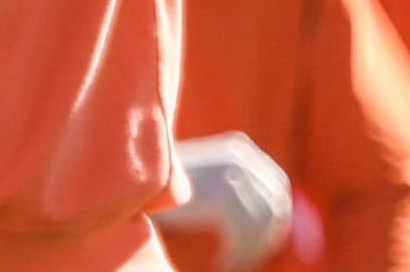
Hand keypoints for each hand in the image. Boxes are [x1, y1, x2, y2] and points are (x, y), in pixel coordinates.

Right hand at [155, 132, 291, 271]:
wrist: (129, 181)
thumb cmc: (162, 186)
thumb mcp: (203, 178)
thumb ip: (237, 189)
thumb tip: (279, 215)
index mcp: (239, 148)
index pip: (277, 186)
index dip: (273, 217)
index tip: (259, 242)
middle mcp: (240, 157)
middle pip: (274, 205)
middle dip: (265, 237)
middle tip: (245, 258)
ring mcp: (232, 175)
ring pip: (261, 225)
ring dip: (251, 250)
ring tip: (229, 262)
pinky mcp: (222, 197)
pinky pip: (243, 237)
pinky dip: (237, 255)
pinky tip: (222, 264)